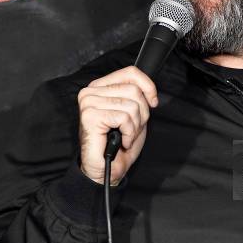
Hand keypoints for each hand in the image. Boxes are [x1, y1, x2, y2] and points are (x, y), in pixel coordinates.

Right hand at [77, 66, 157, 184]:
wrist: (107, 169)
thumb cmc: (119, 144)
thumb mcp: (134, 114)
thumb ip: (138, 97)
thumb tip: (149, 90)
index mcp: (101, 87)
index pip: (130, 73)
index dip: (148, 86)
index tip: (153, 102)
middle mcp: (91, 92)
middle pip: (134, 90)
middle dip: (141, 114)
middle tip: (132, 129)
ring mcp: (89, 103)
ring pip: (131, 105)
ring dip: (135, 126)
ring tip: (126, 136)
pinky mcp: (90, 116)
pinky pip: (124, 118)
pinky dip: (129, 133)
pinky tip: (121, 141)